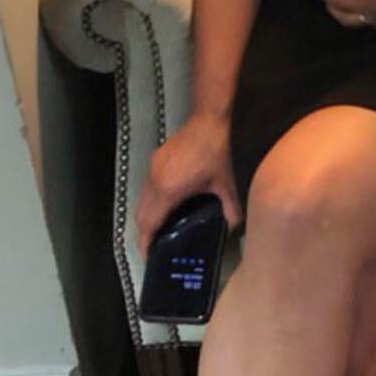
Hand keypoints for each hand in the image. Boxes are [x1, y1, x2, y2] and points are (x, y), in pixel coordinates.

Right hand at [136, 111, 242, 256]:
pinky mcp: (157, 159)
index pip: (148, 223)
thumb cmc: (218, 148)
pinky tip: (169, 206)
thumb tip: (234, 227)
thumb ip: (231, 209)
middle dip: (146, 233)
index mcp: (168, 189)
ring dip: (149, 217)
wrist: (211, 118)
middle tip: (158, 248)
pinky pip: (148, 187)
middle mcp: (155, 179)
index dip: (146, 243)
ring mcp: (154, 167)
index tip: (149, 257)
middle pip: (140, 215)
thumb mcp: (228, 183)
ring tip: (163, 230)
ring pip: (142, 200)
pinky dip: (153, 201)